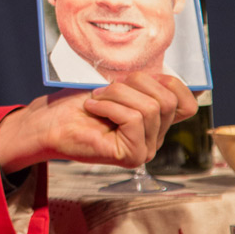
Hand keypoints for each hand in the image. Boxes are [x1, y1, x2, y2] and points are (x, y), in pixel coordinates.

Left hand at [0, 72, 196, 172]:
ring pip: (151, 107)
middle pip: (168, 99)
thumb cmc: (77, 103)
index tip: (133, 79)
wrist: (47, 122)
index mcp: (155, 121)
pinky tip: (92, 109)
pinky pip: (135, 119)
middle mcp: (155, 138)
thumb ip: (146, 85)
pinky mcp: (132, 156)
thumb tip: (173, 77)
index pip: (186, 102)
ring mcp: (145, 150)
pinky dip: (109, 106)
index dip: (168, 82)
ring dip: (116, 94)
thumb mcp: (118, 85)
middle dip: (133, 83)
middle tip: (104, 90)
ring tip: (96, 100)